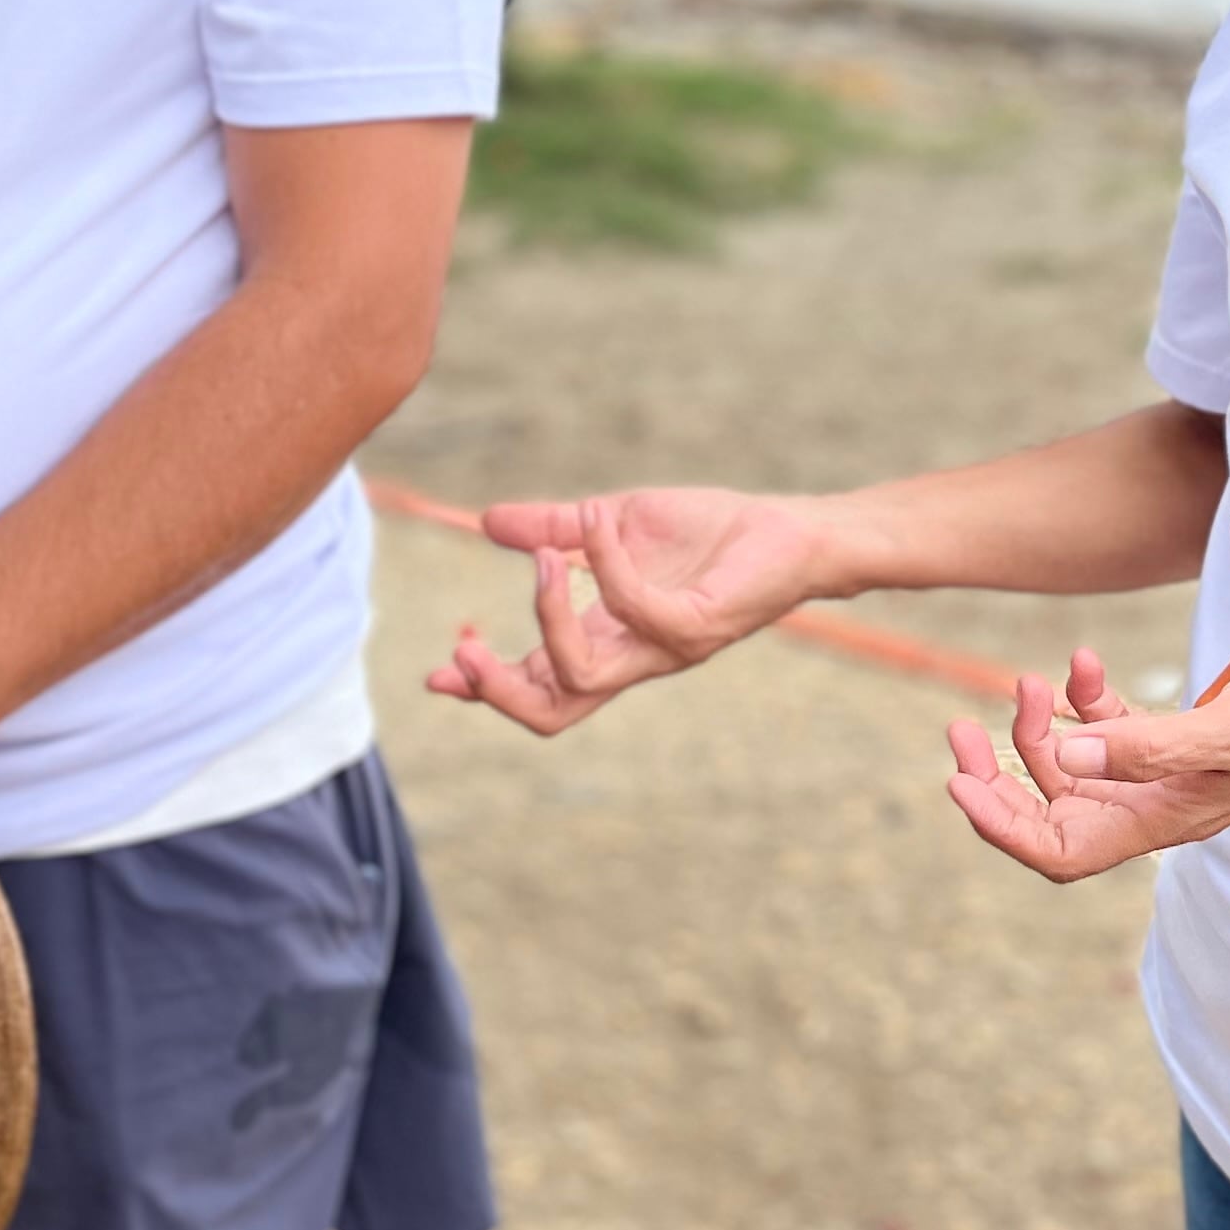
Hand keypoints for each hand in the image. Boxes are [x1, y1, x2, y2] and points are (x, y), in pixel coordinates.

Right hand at [424, 487, 829, 733]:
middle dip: (498, 689)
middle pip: (551, 711)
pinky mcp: (698, 625)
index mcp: (608, 642)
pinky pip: (635, 608)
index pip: (538, 687)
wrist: (790, 531)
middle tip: (464, 648)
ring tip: (545, 554)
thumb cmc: (711, 535)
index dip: (485, 690)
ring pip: (583, 673)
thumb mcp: (614, 523)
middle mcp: (633, 657)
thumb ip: (553, 528)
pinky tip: (603, 518)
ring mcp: (665, 648)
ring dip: (547, 614)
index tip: (439, 671)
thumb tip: (487, 522)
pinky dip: (606, 562)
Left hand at [946, 643, 1229, 882]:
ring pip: (1076, 767)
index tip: (957, 782)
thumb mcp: (1225, 732)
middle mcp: (1156, 808)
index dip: (1001, 827)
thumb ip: (1145, 748)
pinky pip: (1112, 730)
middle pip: (1052, 812)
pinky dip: (1088, 699)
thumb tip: (1064, 753)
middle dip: (1000, 774)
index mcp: (1161, 822)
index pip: (1059, 851)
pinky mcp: (1181, 740)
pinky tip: (1084, 661)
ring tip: (1034, 677)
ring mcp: (1168, 775)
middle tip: (959, 728)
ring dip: (1041, 726)